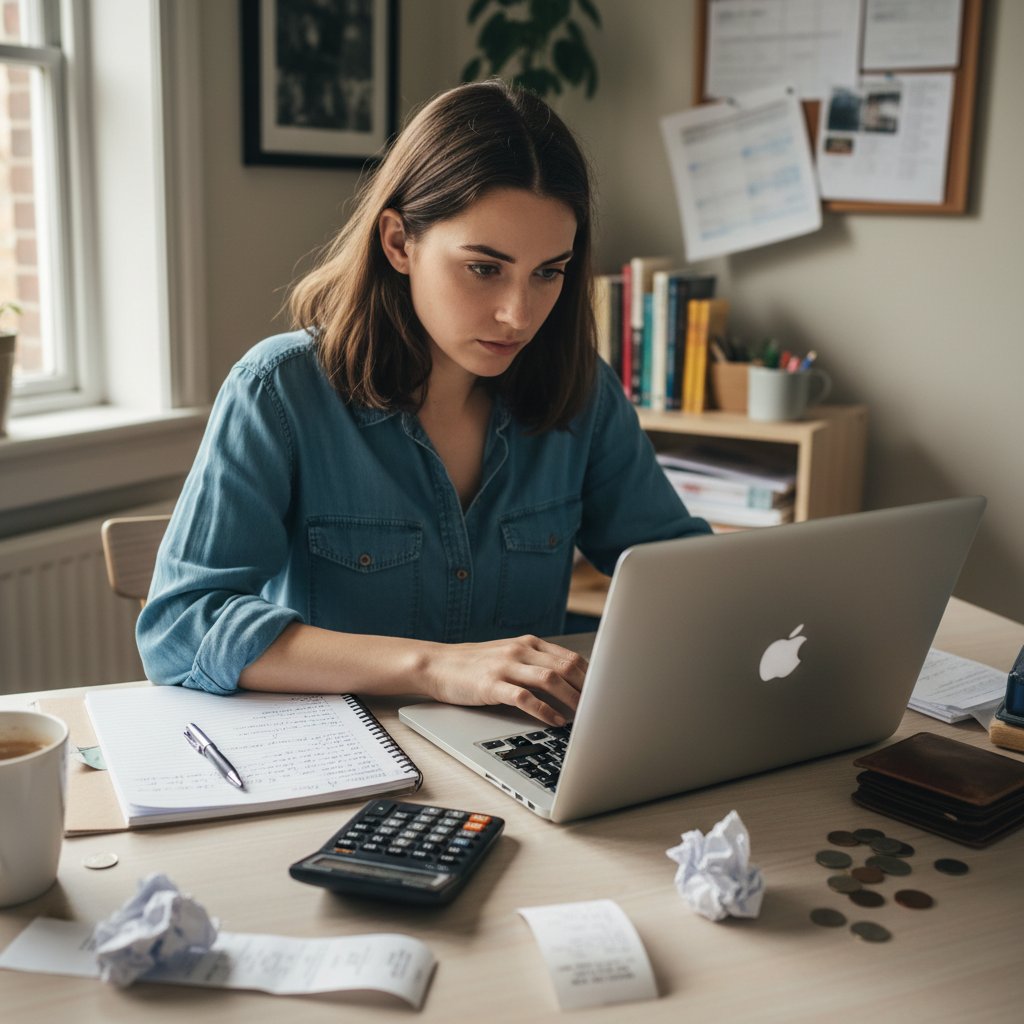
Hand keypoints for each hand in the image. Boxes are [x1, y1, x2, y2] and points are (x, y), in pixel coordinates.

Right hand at [423, 635, 587, 725]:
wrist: (437, 664)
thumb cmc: (474, 665)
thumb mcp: (508, 656)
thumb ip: (535, 664)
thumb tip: (568, 683)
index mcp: (528, 643)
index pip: (570, 656)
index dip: (591, 675)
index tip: (604, 692)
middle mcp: (520, 650)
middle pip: (566, 666)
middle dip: (587, 688)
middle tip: (600, 707)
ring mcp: (506, 666)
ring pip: (550, 679)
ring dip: (571, 698)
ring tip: (584, 715)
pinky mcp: (491, 684)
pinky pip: (525, 697)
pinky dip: (544, 711)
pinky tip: (554, 721)